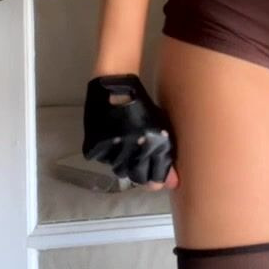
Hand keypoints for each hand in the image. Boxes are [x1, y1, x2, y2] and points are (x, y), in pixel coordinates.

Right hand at [82, 74, 178, 189]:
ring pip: (117, 168)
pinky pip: (100, 158)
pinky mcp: (96, 143)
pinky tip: (108, 136)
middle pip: (135, 177)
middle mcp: (136, 146)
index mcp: (157, 142)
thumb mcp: (160, 128)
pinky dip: (104, 151)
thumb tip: (172, 184)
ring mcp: (115, 145)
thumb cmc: (142, 105)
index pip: (155, 178)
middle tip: (134, 155)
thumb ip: (167, 157)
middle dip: (137, 171)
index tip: (153, 178)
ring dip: (120, 160)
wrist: (115, 84)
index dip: (155, 180)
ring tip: (121, 141)